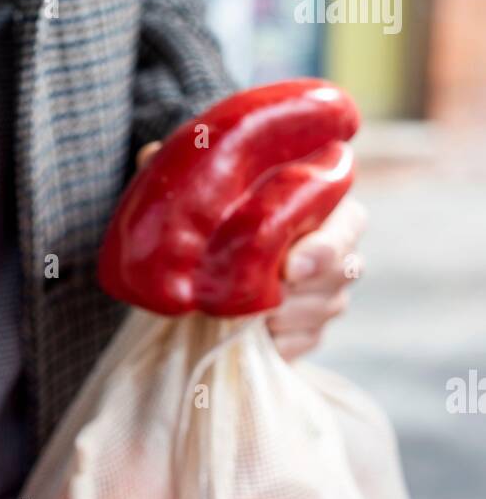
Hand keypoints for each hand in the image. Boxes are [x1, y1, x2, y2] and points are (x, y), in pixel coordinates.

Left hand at [135, 143, 365, 358]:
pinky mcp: (312, 332)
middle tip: (277, 292)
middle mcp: (334, 249)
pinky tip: (259, 340)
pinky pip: (308, 342)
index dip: (327, 245)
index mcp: (319, 208)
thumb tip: (150, 154)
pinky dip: (283, 344)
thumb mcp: (200, 200)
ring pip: (328, 307)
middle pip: (345, 268)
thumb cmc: (214, 228)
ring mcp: (326, 294)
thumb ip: (185, 176)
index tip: (292, 264)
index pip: (349, 222)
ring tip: (255, 318)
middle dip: (311, 285)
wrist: (204, 285)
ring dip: (290, 316)